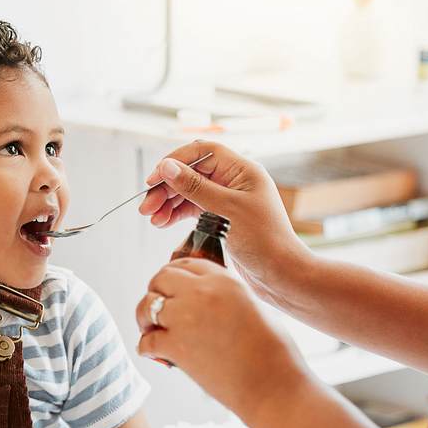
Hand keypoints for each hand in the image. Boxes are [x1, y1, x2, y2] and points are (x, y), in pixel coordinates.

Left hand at [136, 258, 309, 419]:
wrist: (272, 385)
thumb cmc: (271, 352)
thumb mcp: (252, 307)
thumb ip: (226, 296)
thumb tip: (203, 300)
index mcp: (224, 280)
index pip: (186, 264)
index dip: (174, 276)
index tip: (170, 289)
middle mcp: (201, 293)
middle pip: (160, 279)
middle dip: (155, 292)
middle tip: (158, 310)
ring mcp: (186, 318)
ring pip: (147, 306)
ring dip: (144, 318)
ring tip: (151, 330)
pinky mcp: (176, 346)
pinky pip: (146, 341)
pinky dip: (145, 348)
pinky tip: (153, 354)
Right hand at [137, 141, 305, 300]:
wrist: (281, 275)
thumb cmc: (265, 241)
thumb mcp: (228, 210)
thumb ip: (196, 188)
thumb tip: (168, 167)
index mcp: (242, 170)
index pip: (202, 152)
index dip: (175, 161)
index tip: (154, 179)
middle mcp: (235, 181)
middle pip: (192, 173)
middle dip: (167, 187)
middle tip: (146, 206)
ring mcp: (228, 200)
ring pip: (190, 192)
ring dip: (168, 202)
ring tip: (151, 218)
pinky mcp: (222, 218)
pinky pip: (194, 209)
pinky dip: (177, 214)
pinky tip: (162, 222)